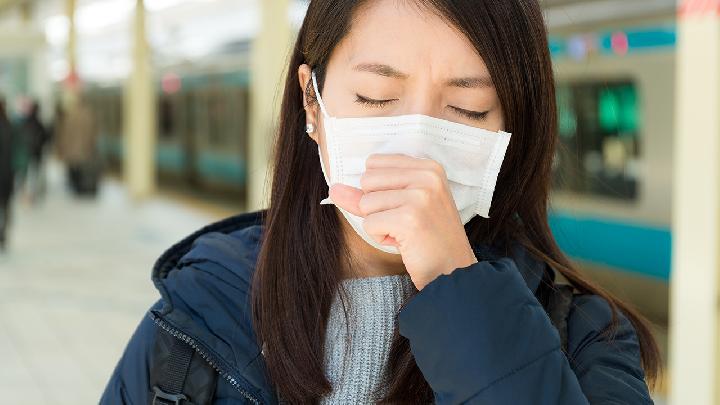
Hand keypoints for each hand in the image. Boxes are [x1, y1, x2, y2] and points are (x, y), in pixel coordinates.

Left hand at [329, 153, 478, 289]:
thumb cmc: (427, 238)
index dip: (379, 190)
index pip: (374, 163)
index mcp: (428, 167)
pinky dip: (381, 237)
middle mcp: (427, 176)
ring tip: (405, 232)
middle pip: (367, 181)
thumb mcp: (401, 206)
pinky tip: (403, 242)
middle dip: (376, 207)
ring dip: (379, 224)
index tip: (403, 206)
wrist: (452, 270)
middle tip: (404, 222)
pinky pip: (369, 223)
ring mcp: (419, 196)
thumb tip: (334, 188)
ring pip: (366, 203)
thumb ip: (367, 194)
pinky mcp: (409, 218)